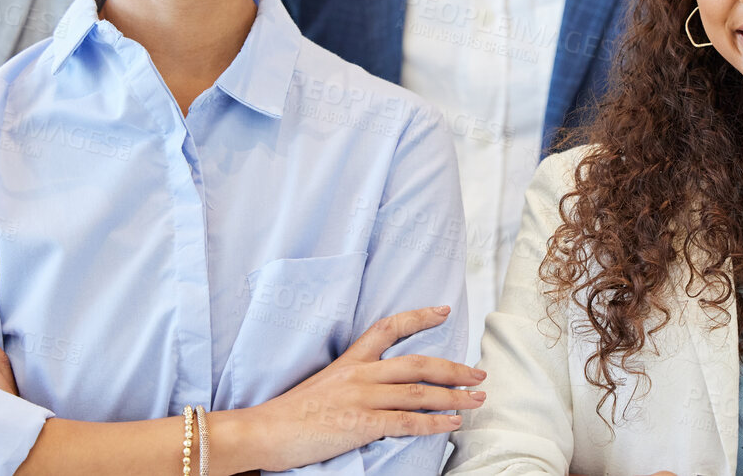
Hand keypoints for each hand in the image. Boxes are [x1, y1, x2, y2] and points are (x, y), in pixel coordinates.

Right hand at [210, 305, 483, 472]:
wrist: (263, 431)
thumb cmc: (289, 415)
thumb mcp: (322, 388)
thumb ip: (351, 385)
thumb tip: (378, 393)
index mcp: (349, 361)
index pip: (388, 328)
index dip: (419, 317)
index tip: (444, 311)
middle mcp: (359, 374)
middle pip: (418, 363)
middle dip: (454, 368)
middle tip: (480, 372)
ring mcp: (361, 397)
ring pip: (419, 392)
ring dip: (455, 396)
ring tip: (478, 399)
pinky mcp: (361, 423)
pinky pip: (407, 421)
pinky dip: (435, 422)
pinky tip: (454, 423)